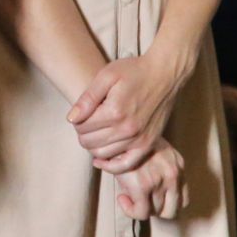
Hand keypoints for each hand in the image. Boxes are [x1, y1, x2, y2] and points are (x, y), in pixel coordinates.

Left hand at [69, 48, 189, 171]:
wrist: (165, 74)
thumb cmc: (134, 71)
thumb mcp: (106, 76)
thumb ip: (87, 98)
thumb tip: (71, 119)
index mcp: (114, 111)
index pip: (82, 127)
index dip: (76, 121)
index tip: (80, 113)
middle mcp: (127, 129)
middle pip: (90, 142)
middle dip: (82, 133)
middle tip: (85, 122)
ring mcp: (139, 139)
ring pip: (103, 154)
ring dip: (93, 146)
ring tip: (94, 133)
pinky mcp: (148, 145)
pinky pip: (126, 165)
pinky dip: (111, 165)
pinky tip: (101, 159)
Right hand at [112, 136, 186, 219]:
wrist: (114, 133)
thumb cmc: (129, 139)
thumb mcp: (153, 148)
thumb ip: (160, 167)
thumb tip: (152, 188)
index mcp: (177, 164)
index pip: (183, 200)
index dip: (167, 204)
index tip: (152, 200)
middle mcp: (173, 174)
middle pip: (172, 210)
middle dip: (155, 209)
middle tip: (140, 201)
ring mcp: (159, 181)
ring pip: (156, 212)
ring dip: (141, 208)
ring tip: (127, 197)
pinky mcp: (142, 187)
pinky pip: (141, 213)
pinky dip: (131, 211)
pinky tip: (122, 199)